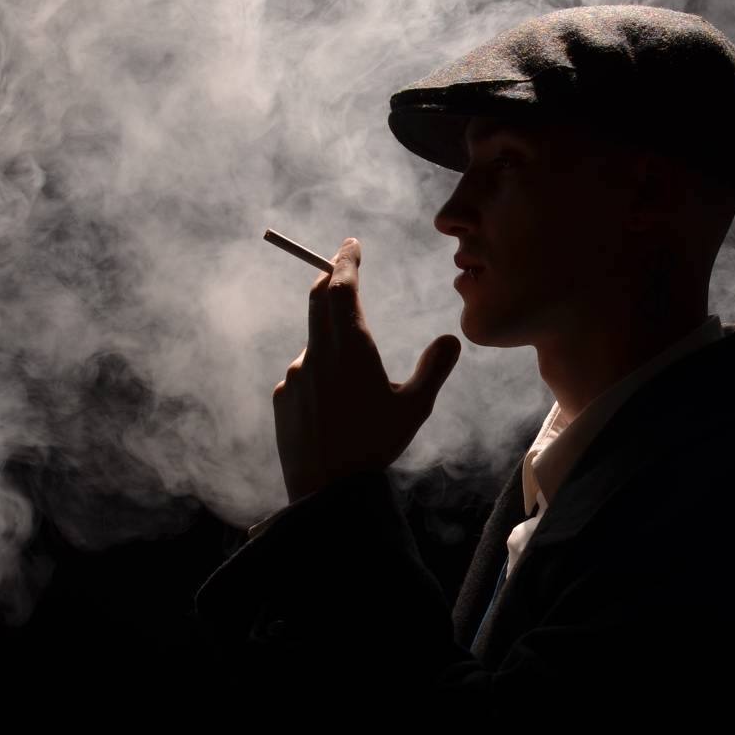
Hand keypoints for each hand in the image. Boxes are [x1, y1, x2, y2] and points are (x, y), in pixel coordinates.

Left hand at [272, 238, 461, 503]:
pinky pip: (303, 376)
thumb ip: (434, 368)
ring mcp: (295, 375)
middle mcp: (317, 353)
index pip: (341, 287)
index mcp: (350, 347)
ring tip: (354, 383)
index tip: (351, 244)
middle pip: (318, 301)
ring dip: (331, 343)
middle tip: (341, 268)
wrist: (326, 490)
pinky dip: (320, 377)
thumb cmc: (374, 446)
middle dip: (330, 280)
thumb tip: (452, 338)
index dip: (345, 261)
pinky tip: (335, 409)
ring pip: (315, 344)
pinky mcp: (282, 397)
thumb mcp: (415, 407)